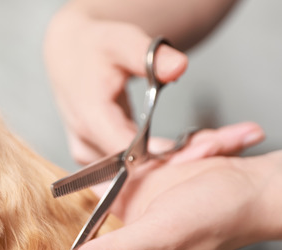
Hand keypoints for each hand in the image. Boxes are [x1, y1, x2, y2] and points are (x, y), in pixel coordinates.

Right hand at [44, 7, 188, 164]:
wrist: (69, 53)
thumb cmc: (95, 46)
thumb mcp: (123, 41)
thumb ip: (151, 56)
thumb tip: (178, 67)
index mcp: (90, 118)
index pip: (130, 154)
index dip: (165, 156)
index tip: (201, 150)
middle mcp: (84, 141)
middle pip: (130, 169)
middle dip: (171, 162)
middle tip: (212, 148)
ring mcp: (86, 153)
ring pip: (127, 175)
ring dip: (161, 166)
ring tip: (198, 149)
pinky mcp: (91, 156)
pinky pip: (122, 171)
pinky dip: (150, 163)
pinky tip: (175, 152)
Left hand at [63, 124, 266, 249]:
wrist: (246, 183)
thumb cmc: (216, 217)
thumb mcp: (160, 235)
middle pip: (75, 249)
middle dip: (58, 231)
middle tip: (30, 222)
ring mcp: (123, 224)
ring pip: (81, 218)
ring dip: (71, 205)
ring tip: (50, 201)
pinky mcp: (126, 196)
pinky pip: (95, 191)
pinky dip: (89, 182)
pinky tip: (75, 179)